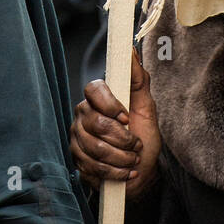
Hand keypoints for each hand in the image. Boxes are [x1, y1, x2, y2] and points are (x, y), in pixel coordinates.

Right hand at [70, 49, 161, 199]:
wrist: (142, 170)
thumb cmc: (143, 136)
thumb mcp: (146, 107)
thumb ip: (138, 79)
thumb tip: (132, 52)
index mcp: (98, 98)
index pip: (93, 90)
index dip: (110, 105)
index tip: (126, 118)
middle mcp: (83, 115)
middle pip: (95, 123)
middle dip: (123, 139)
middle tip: (137, 145)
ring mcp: (77, 138)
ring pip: (95, 148)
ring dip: (121, 158)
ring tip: (133, 159)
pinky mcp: (77, 161)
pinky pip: (93, 167)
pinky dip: (115, 172)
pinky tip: (125, 171)